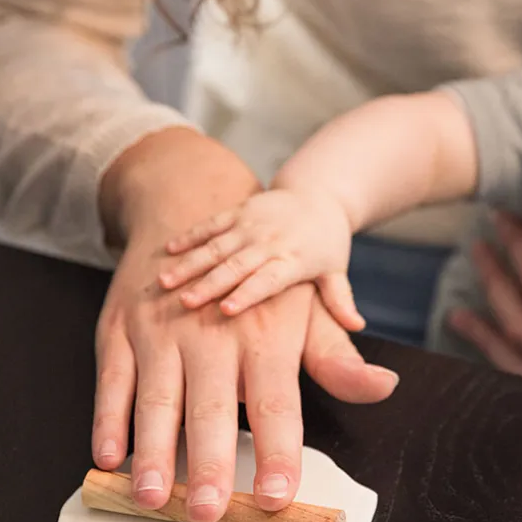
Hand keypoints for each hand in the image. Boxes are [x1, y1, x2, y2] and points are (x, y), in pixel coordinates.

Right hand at [91, 128, 397, 521]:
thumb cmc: (257, 281)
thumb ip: (336, 358)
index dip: (278, 449)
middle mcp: (212, 333)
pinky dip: (108, 417)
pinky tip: (109, 456)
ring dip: (153, 450)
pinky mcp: (121, 328)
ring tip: (153, 499)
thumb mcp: (304, 309)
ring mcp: (162, 330)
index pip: (276, 400)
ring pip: (156, 395)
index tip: (278, 496)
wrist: (191, 206)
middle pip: (212, 404)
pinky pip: (112, 377)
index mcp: (264, 334)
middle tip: (208, 513)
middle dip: (208, 461)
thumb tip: (385, 387)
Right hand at [158, 188, 362, 329]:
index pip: (270, 278)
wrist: (318, 196)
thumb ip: (340, 299)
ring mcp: (251, 223)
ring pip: (217, 244)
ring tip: (164, 281)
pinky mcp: (238, 210)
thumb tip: (357, 325)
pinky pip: (210, 223)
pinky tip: (166, 249)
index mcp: (294, 259)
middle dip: (211, 283)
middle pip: (238, 264)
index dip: (249, 293)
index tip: (227, 309)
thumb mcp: (335, 271)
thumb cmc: (325, 244)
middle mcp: (270, 240)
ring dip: (191, 263)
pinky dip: (190, 236)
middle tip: (185, 302)